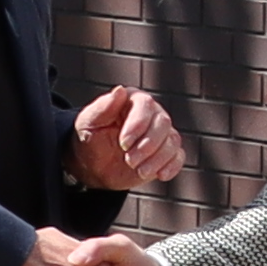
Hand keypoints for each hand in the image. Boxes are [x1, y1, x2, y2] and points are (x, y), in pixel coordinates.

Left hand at [74, 88, 191, 199]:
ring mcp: (161, 134)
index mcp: (133, 101)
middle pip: (163, 123)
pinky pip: (178, 156)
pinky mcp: (166, 152)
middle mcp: (151, 114)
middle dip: (147, 145)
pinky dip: (171, 166)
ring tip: (139, 170)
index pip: (146, 106)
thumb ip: (103, 107)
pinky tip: (159, 175)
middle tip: (129, 160)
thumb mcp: (88, 123)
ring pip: (172, 140)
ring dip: (157, 159)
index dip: (137, 126)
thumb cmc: (90, 139)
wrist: (94, 166)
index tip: (123, 144)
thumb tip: (120, 91)